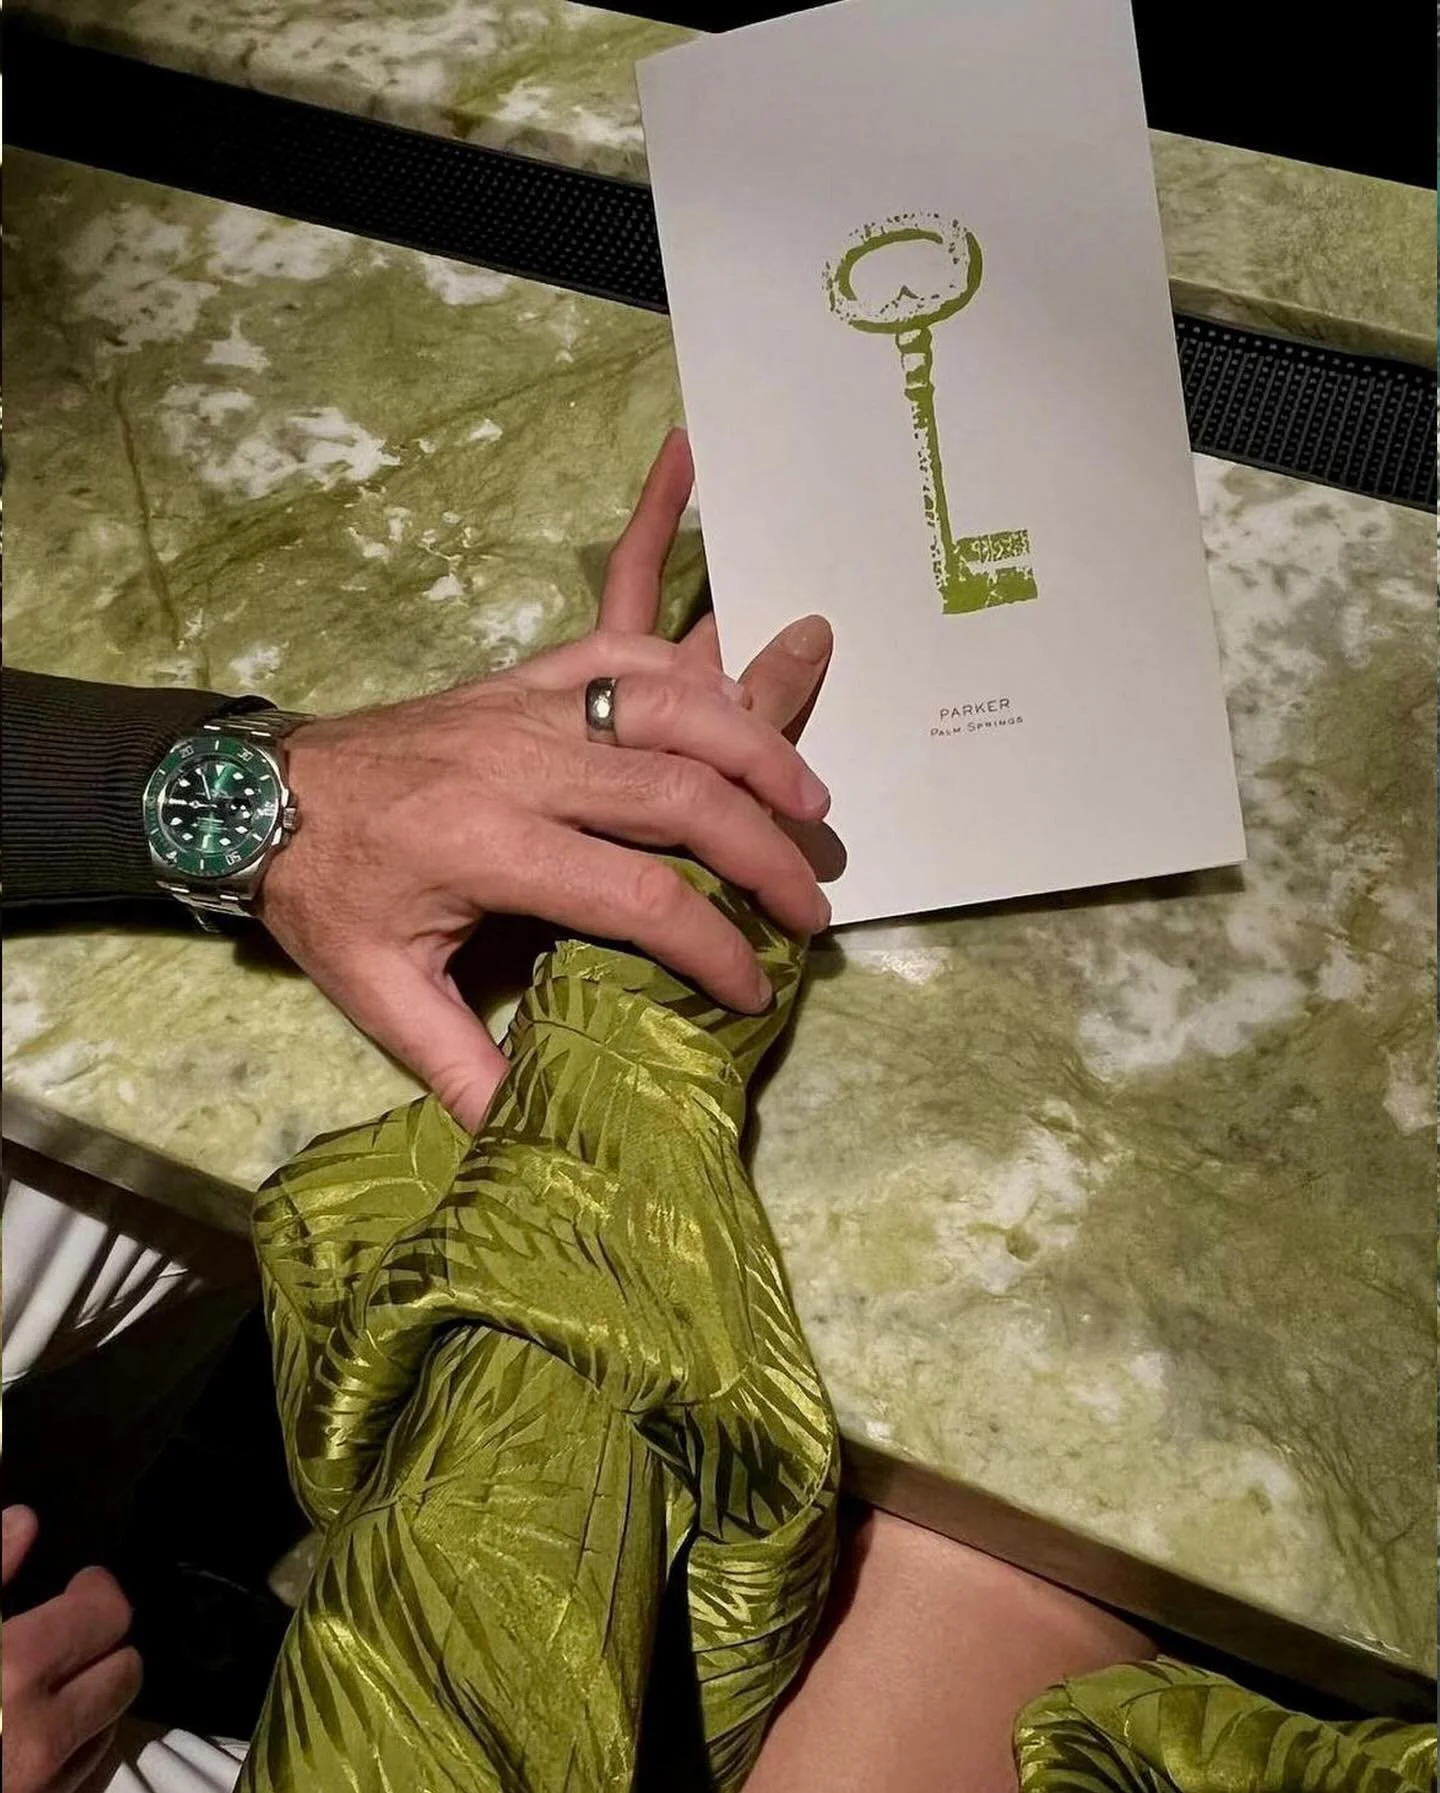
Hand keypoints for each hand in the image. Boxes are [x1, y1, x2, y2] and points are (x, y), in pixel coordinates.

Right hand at [2, 1507, 142, 1792]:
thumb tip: (24, 1522)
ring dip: (91, 1700)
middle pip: (126, 1672)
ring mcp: (43, 1789)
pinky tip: (32, 1736)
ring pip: (109, 1725)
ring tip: (47, 1686)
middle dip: (103, 1647)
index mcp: (14, 1671)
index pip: (107, 1614)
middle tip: (67, 1636)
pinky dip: (71, 1750)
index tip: (78, 1585)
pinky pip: (82, 1775)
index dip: (95, 1592)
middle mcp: (43, 1735)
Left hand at [260, 430, 834, 1129]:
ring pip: (671, 706)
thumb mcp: (376, 991)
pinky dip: (693, 680)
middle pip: (680, 795)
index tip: (752, 988)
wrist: (258, 791)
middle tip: (811, 906)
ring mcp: (525, 707)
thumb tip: (526, 1138)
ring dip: (754, 749)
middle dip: (765, 854)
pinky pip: (626, 656)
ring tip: (810, 803)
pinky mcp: (523, 676)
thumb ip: (458, 1065)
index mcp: (485, 846)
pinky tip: (735, 718)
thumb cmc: (324, 892)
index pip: (638, 896)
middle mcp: (518, 763)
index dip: (712, 948)